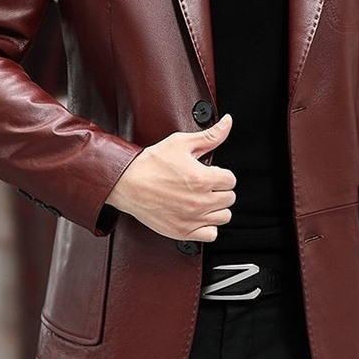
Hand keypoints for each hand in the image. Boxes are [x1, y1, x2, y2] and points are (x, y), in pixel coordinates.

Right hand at [114, 119, 235, 243]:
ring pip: (224, 217)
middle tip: (206, 185)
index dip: (221, 174)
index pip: (230, 180)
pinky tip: (199, 216)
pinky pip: (211, 235)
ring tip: (203, 199)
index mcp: (203, 179)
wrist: (128, 183)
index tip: (211, 173)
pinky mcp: (184, 232)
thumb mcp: (181, 143)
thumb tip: (227, 123)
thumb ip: (210, 136)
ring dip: (217, 208)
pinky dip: (208, 226)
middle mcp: (200, 202)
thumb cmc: (151, 163)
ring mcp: (192, 219)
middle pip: (229, 198)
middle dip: (220, 189)